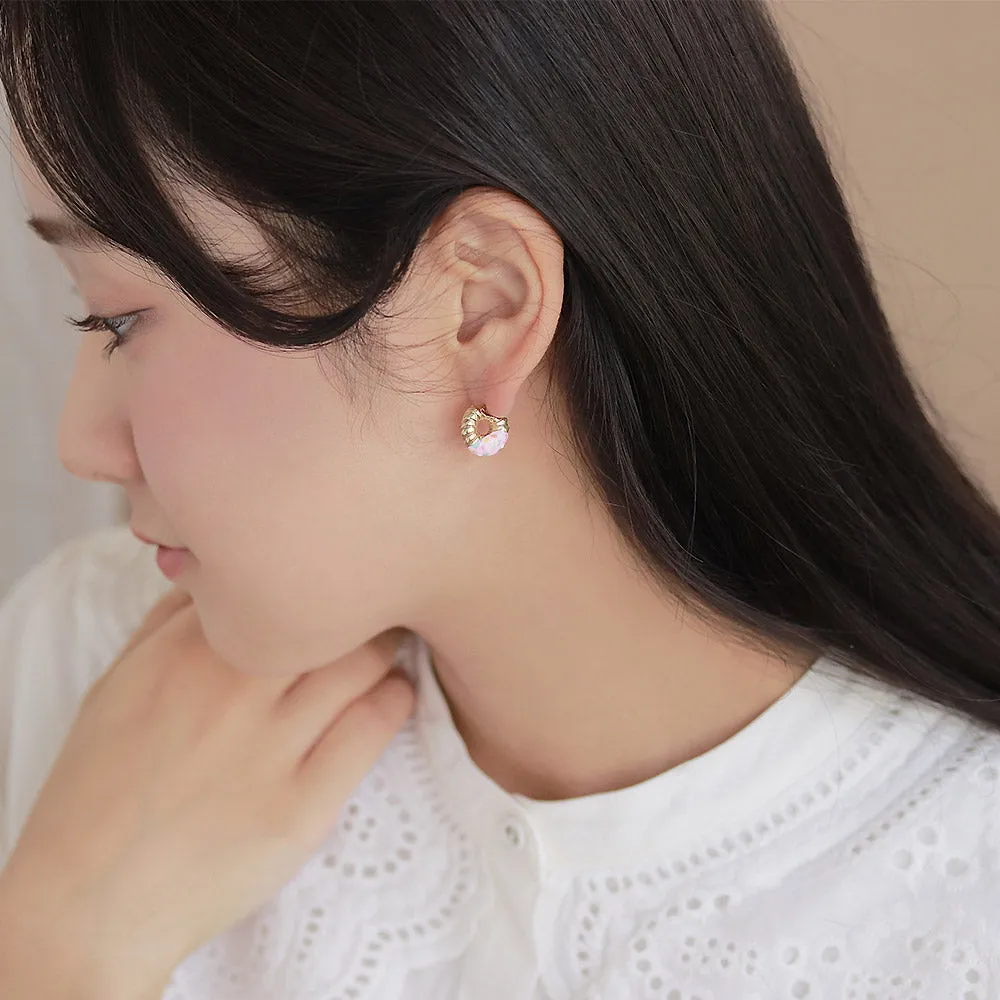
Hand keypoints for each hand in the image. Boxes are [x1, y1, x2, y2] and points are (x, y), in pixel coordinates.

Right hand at [0, 587, 414, 997]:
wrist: (90, 904)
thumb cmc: (99, 789)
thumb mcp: (117, 686)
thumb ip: (167, 625)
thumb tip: (220, 580)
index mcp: (182, 651)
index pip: (273, 582)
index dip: (310, 579)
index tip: (332, 583)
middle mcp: (229, 688)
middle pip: (328, 614)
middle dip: (358, 606)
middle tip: (376, 610)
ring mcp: (268, 746)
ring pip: (361, 662)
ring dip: (385, 650)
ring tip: (391, 653)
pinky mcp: (302, 805)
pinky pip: (372, 727)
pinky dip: (395, 700)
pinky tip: (396, 696)